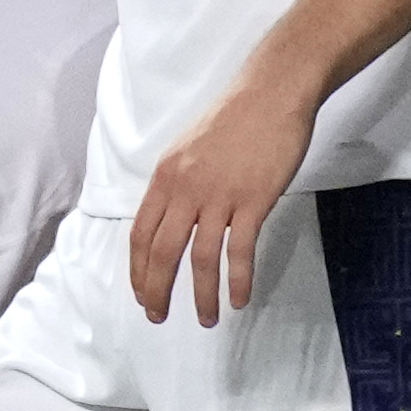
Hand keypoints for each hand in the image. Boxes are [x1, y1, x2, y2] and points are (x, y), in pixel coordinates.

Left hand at [130, 77, 312, 326]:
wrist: (271, 92)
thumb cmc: (235, 117)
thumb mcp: (189, 148)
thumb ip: (178, 184)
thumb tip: (173, 220)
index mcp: (165, 177)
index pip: (141, 234)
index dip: (138, 270)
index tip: (142, 294)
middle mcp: (186, 189)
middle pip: (162, 252)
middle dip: (157, 291)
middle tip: (159, 316)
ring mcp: (219, 196)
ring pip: (200, 258)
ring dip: (200, 295)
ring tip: (206, 318)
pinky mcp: (253, 201)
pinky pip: (240, 251)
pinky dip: (238, 280)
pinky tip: (239, 298)